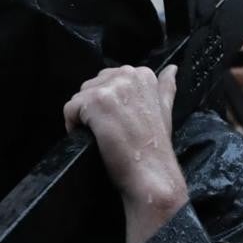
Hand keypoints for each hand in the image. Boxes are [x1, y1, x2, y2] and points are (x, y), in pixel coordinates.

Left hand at [63, 65, 187, 242]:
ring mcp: (111, 87)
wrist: (150, 173)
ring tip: (102, 136)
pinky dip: (73, 126)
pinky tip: (92, 139)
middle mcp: (127, 74)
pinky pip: (70, 109)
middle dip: (94, 109)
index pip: (109, 80)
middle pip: (92, 87)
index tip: (118, 122)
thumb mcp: (165, 110)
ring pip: (80, 98)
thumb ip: (166, 87)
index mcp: (144, 74)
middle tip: (110, 131)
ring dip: (84, 118)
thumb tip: (172, 69)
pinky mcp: (94, 101)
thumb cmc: (155, 147)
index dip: (108, 104)